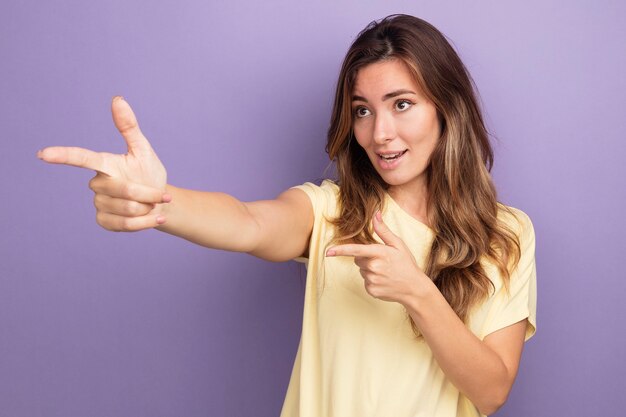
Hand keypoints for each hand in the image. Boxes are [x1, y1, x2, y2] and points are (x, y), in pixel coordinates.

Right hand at [38, 96, 170, 230]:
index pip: (82, 158)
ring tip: (152, 203)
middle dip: (149, 192)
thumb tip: (117, 98)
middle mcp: (97, 184)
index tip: (43, 154)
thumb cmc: (149, 173)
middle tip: (159, 193)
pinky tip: (155, 216)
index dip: (63, 156)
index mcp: (105, 164)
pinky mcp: (105, 222)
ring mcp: (99, 205)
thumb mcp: (143, 150)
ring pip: (128, 208)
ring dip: (149, 207)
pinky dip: (147, 222)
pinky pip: (127, 225)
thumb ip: (129, 127)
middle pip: (125, 190)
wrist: (160, 203)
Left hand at [326, 211, 429, 305]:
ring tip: (385, 272)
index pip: (356, 250)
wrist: (414, 288)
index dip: (340, 250)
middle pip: (357, 259)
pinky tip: (384, 280)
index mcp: (380, 253)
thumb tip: (375, 214)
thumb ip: (383, 230)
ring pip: (361, 270)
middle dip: (366, 258)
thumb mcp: (398, 244)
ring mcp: (372, 280)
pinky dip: (372, 280)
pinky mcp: (371, 290)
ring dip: (369, 269)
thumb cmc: (406, 264)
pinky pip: (365, 281)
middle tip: (382, 261)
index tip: (328, 252)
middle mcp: (374, 267)